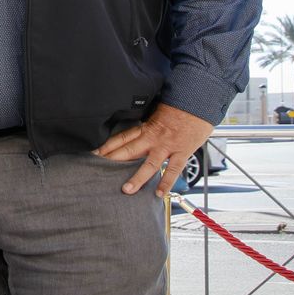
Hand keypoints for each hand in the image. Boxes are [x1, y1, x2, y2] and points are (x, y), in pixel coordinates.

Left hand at [93, 103, 214, 198]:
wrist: (198, 101)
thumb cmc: (180, 105)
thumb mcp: (158, 111)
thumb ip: (148, 122)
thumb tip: (139, 130)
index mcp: (147, 126)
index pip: (122, 137)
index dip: (107, 146)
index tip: (94, 153)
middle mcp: (154, 137)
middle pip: (129, 150)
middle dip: (113, 160)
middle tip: (98, 169)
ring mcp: (168, 146)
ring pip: (149, 164)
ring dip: (137, 178)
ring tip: (126, 190)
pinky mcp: (182, 152)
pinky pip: (173, 169)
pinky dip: (166, 182)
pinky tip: (159, 193)